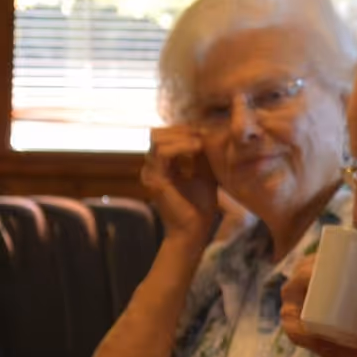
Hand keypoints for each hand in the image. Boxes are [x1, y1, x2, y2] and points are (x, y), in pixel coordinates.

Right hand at [142, 126, 220, 243]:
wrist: (195, 229)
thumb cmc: (200, 205)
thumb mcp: (204, 173)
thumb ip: (200, 155)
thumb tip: (206, 133)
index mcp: (161, 165)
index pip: (164, 136)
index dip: (183, 129)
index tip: (205, 127)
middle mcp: (152, 167)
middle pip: (157, 134)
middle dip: (181, 129)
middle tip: (203, 130)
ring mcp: (150, 173)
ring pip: (158, 139)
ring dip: (182, 135)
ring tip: (202, 139)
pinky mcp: (155, 180)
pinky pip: (163, 153)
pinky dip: (181, 146)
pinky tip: (198, 147)